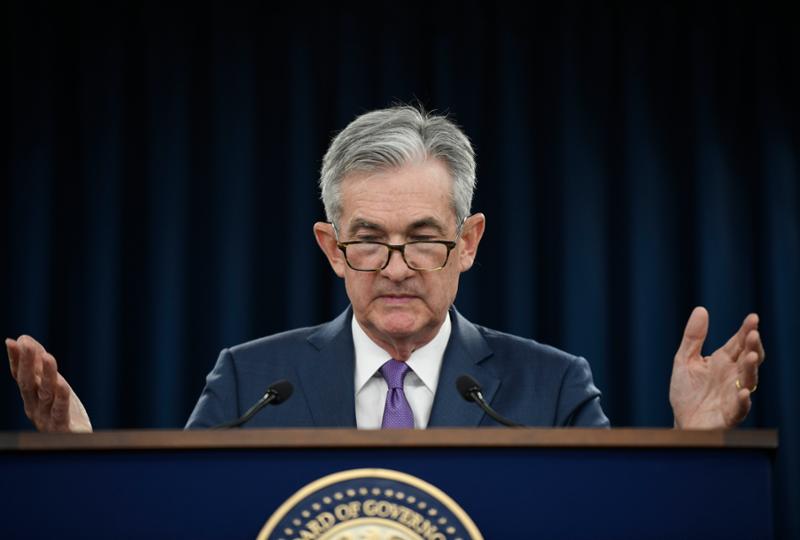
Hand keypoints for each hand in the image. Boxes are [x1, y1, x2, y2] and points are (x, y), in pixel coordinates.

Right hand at [6, 336, 91, 432]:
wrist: (76, 443)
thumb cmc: (61, 411)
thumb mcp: (50, 386)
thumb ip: (38, 365)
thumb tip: (24, 338)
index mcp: (30, 397)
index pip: (19, 376)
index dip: (15, 359)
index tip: (12, 342)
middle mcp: (34, 407)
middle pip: (28, 383)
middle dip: (26, 363)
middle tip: (26, 344)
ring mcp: (46, 418)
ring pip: (45, 394)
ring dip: (45, 374)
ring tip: (47, 356)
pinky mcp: (62, 427)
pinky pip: (61, 410)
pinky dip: (61, 396)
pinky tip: (62, 383)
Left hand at [669, 307, 764, 428]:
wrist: (681, 421)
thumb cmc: (686, 391)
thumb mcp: (684, 360)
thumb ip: (693, 337)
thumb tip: (701, 309)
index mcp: (723, 361)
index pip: (738, 343)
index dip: (746, 331)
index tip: (753, 318)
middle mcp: (732, 376)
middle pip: (748, 358)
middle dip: (752, 346)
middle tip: (753, 334)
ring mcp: (733, 394)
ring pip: (748, 380)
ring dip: (750, 368)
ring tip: (750, 355)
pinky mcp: (730, 414)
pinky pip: (740, 408)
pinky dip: (742, 400)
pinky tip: (743, 392)